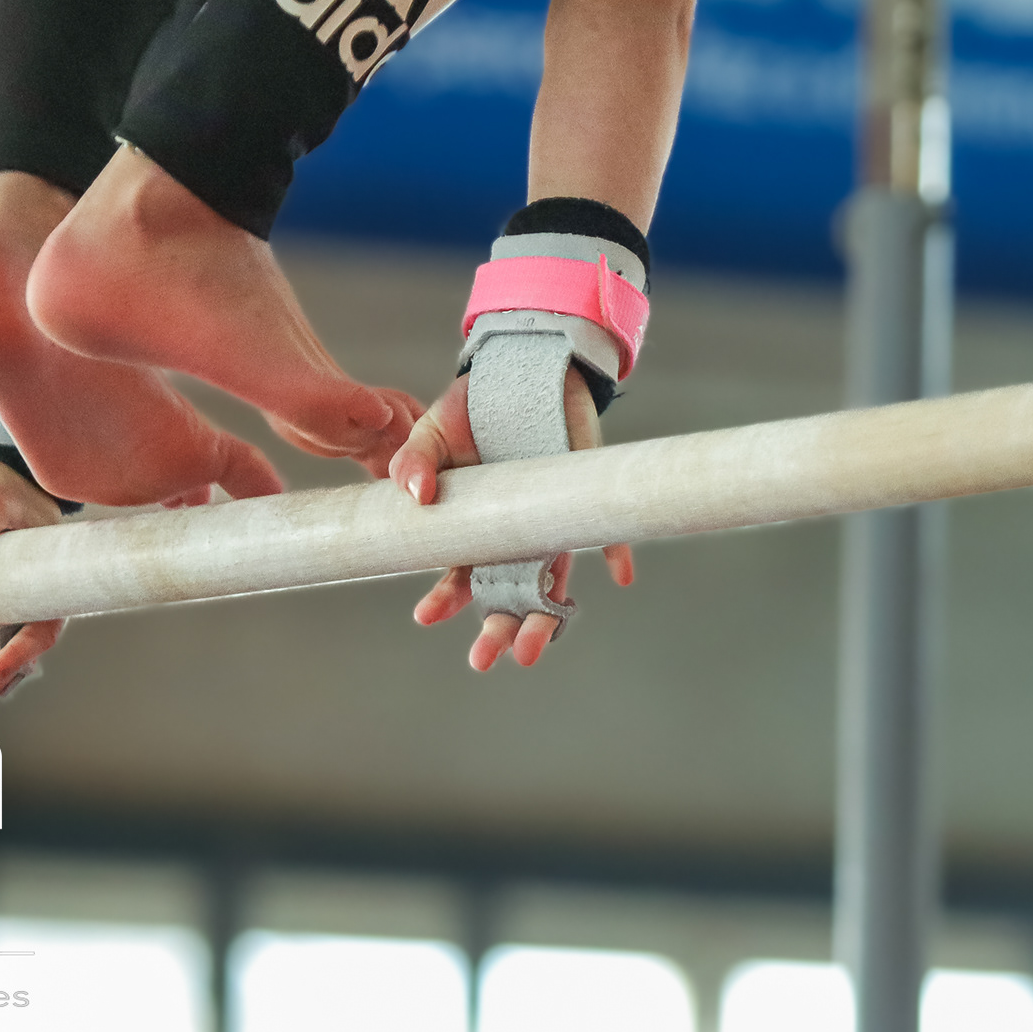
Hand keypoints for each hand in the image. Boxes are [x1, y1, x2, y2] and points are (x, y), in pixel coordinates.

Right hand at [388, 368, 633, 670]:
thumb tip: (413, 493)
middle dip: (496, 631)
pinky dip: (616, 553)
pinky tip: (620, 575)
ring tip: (531, 651)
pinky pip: (606, 534)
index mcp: (474, 527)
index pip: (460, 576)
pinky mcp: (584, 497)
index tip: (427, 614)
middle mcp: (513, 535)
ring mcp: (550, 521)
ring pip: (551, 583)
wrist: (522, 372)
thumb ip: (415, 460)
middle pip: (505, 595)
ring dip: (545, 620)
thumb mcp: (431, 431)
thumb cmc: (472, 410)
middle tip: (486, 659)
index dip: (446, 599)